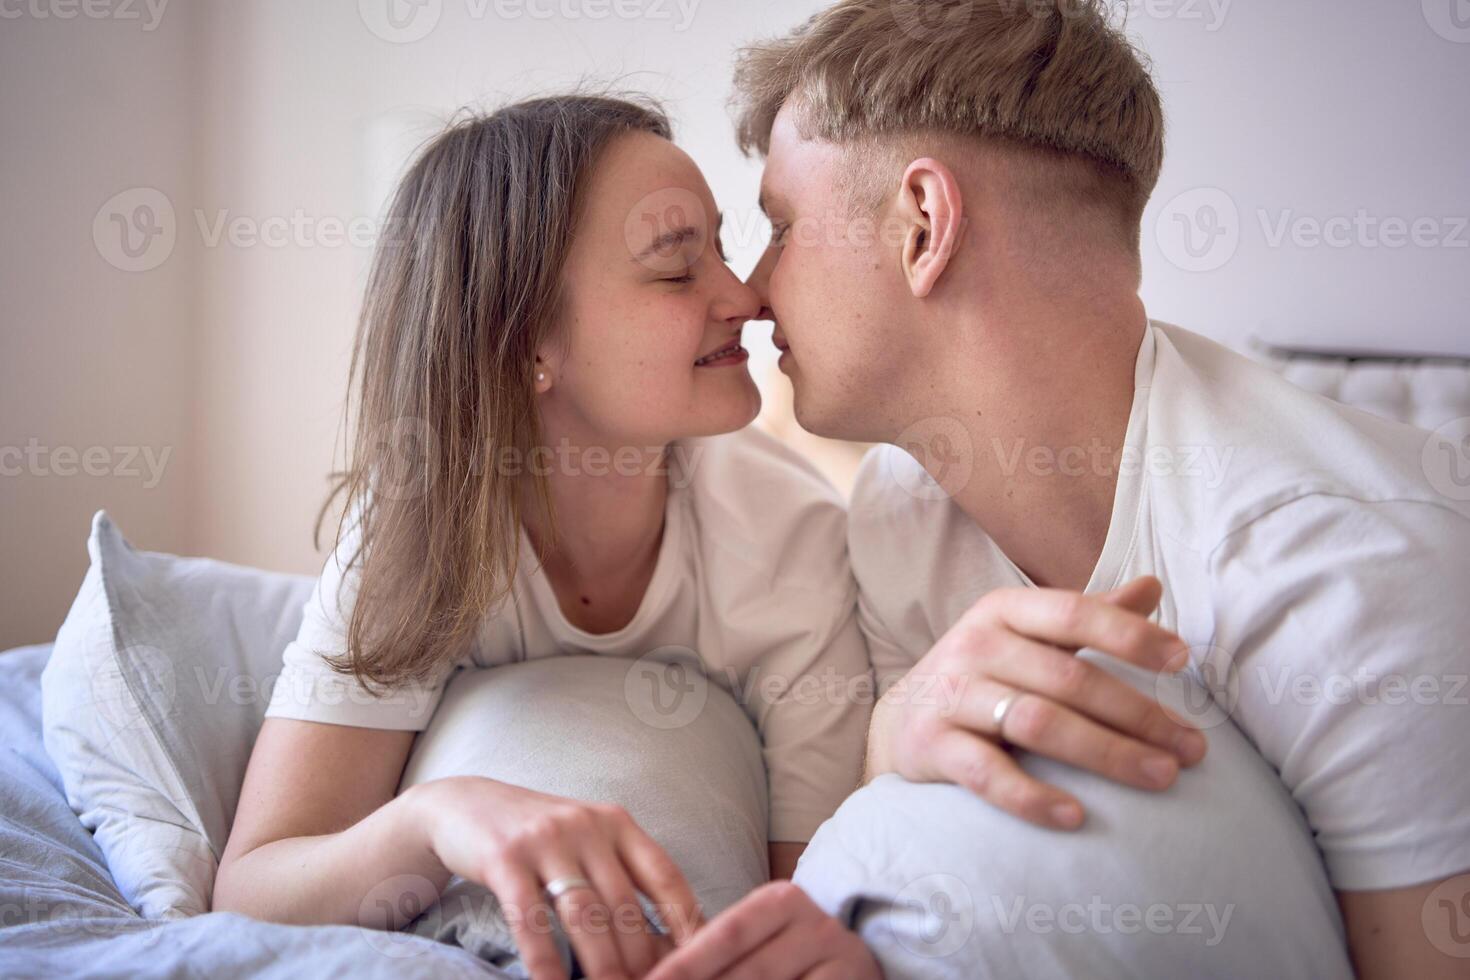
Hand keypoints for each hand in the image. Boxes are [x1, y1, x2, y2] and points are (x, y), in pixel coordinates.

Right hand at [413, 776, 702, 979]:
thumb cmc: (537, 834)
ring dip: (602, 966)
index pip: (665, 875)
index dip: (686, 920)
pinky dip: (545, 960)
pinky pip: (530, 919)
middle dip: (642, 959)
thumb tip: (670, 934)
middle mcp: (586, 827)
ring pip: (585, 915)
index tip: (700, 959)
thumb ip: (621, 874)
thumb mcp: (587, 839)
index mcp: (616, 822)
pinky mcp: (505, 858)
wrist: (464, 803)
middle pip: (625, 905)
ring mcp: (545, 840)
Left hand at [645, 881, 879, 979]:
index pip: (725, 935)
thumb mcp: (758, 946)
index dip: (683, 967)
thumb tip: (651, 979)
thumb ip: (714, 959)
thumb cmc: (791, 960)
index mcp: (781, 902)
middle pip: (749, 974)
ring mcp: (842, 960)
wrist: (856, 971)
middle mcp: (816, 925)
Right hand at [869, 576, 1208, 828]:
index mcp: (1004, 611)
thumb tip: (1153, 586)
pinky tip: (1075, 817)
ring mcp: (952, 695)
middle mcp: (975, 645)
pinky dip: (1032, 797)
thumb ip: (1087, 616)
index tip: (1183, 660)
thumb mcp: (1027, 636)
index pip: (1073, 614)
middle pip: (1068, 678)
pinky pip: (987, 774)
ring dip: (1106, 753)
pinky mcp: (932, 745)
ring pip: (1037, 723)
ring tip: (1159, 777)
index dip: (1129, 635)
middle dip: (1138, 714)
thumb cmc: (983, 674)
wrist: (901, 721)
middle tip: (1191, 749)